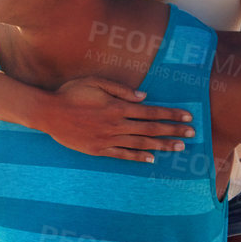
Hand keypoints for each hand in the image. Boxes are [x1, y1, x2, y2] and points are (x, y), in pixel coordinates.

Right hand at [36, 76, 193, 160]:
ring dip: (162, 146)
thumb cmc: (71, 94)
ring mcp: (108, 139)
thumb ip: (122, 90)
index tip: (187, 118)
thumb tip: (144, 97)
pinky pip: (123, 155)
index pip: (151, 112)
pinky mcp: (98, 150)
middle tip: (191, 135)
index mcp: (118, 107)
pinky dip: (138, 157)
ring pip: (141, 143)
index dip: (171, 115)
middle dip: (173, 131)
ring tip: (178, 148)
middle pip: (151, 129)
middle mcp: (116, 124)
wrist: (48, 113)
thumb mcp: (96, 82)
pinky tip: (152, 159)